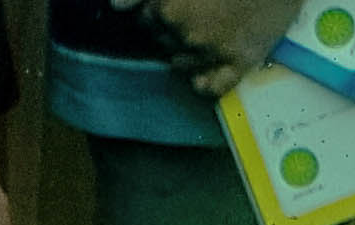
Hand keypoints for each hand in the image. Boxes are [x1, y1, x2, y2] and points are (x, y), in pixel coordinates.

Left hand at [141, 0, 302, 94]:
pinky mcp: (238, 63)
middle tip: (196, 10)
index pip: (143, 16)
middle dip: (170, 29)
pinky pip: (209, 87)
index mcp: (167, 5)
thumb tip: (115, 6)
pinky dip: (204, 82)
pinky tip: (206, 71)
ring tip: (209, 30)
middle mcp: (183, 30)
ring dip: (186, 51)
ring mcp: (210, 50)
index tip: (171, 1)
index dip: (156, 7)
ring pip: (180, 64)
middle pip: (161, 40)